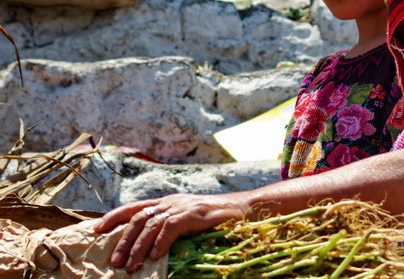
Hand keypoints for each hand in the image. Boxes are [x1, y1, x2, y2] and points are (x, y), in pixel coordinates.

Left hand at [93, 193, 247, 272]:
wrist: (244, 209)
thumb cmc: (217, 218)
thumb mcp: (188, 220)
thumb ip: (170, 227)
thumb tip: (150, 247)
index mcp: (167, 202)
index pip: (134, 207)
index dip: (114, 216)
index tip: (96, 230)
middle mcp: (171, 202)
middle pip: (138, 218)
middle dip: (123, 240)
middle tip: (115, 262)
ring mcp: (182, 206)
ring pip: (151, 224)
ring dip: (138, 246)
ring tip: (131, 266)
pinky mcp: (195, 213)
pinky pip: (172, 226)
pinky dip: (161, 241)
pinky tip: (156, 256)